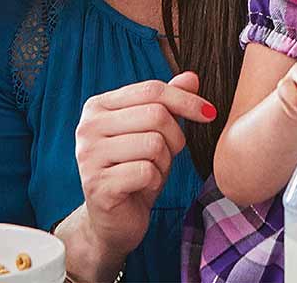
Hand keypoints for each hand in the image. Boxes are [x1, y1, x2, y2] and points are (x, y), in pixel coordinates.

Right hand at [72, 72, 215, 258]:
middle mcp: (87, 128)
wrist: (113, 220)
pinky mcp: (98, 185)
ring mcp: (89, 157)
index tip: (209, 113)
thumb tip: (192, 77)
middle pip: (156, 115)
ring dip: (164, 162)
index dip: (186, 100)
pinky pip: (147, 172)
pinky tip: (142, 188)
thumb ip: (168, 104)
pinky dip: (155, 181)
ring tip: (151, 171)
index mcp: (98, 107)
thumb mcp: (154, 133)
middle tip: (168, 155)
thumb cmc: (134, 171)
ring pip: (154, 144)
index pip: (151, 89)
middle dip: (175, 137)